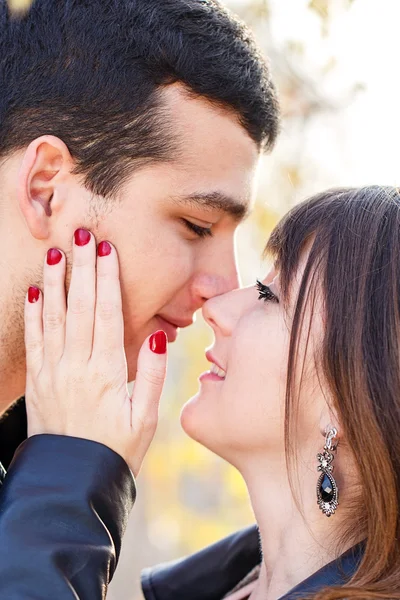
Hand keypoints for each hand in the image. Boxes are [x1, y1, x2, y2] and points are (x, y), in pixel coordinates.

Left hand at [24, 229, 166, 475]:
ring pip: (54, 317)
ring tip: (57, 252)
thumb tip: (155, 334)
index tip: (106, 249)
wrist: (72, 481)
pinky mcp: (36, 381)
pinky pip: (33, 340)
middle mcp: (76, 365)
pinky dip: (33, 313)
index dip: (107, 278)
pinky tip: (37, 291)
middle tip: (82, 234)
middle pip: (80, 306)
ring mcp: (52, 372)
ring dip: (56, 282)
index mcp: (107, 371)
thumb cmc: (116, 449)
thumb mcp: (146, 418)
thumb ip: (151, 374)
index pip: (107, 313)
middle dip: (82, 267)